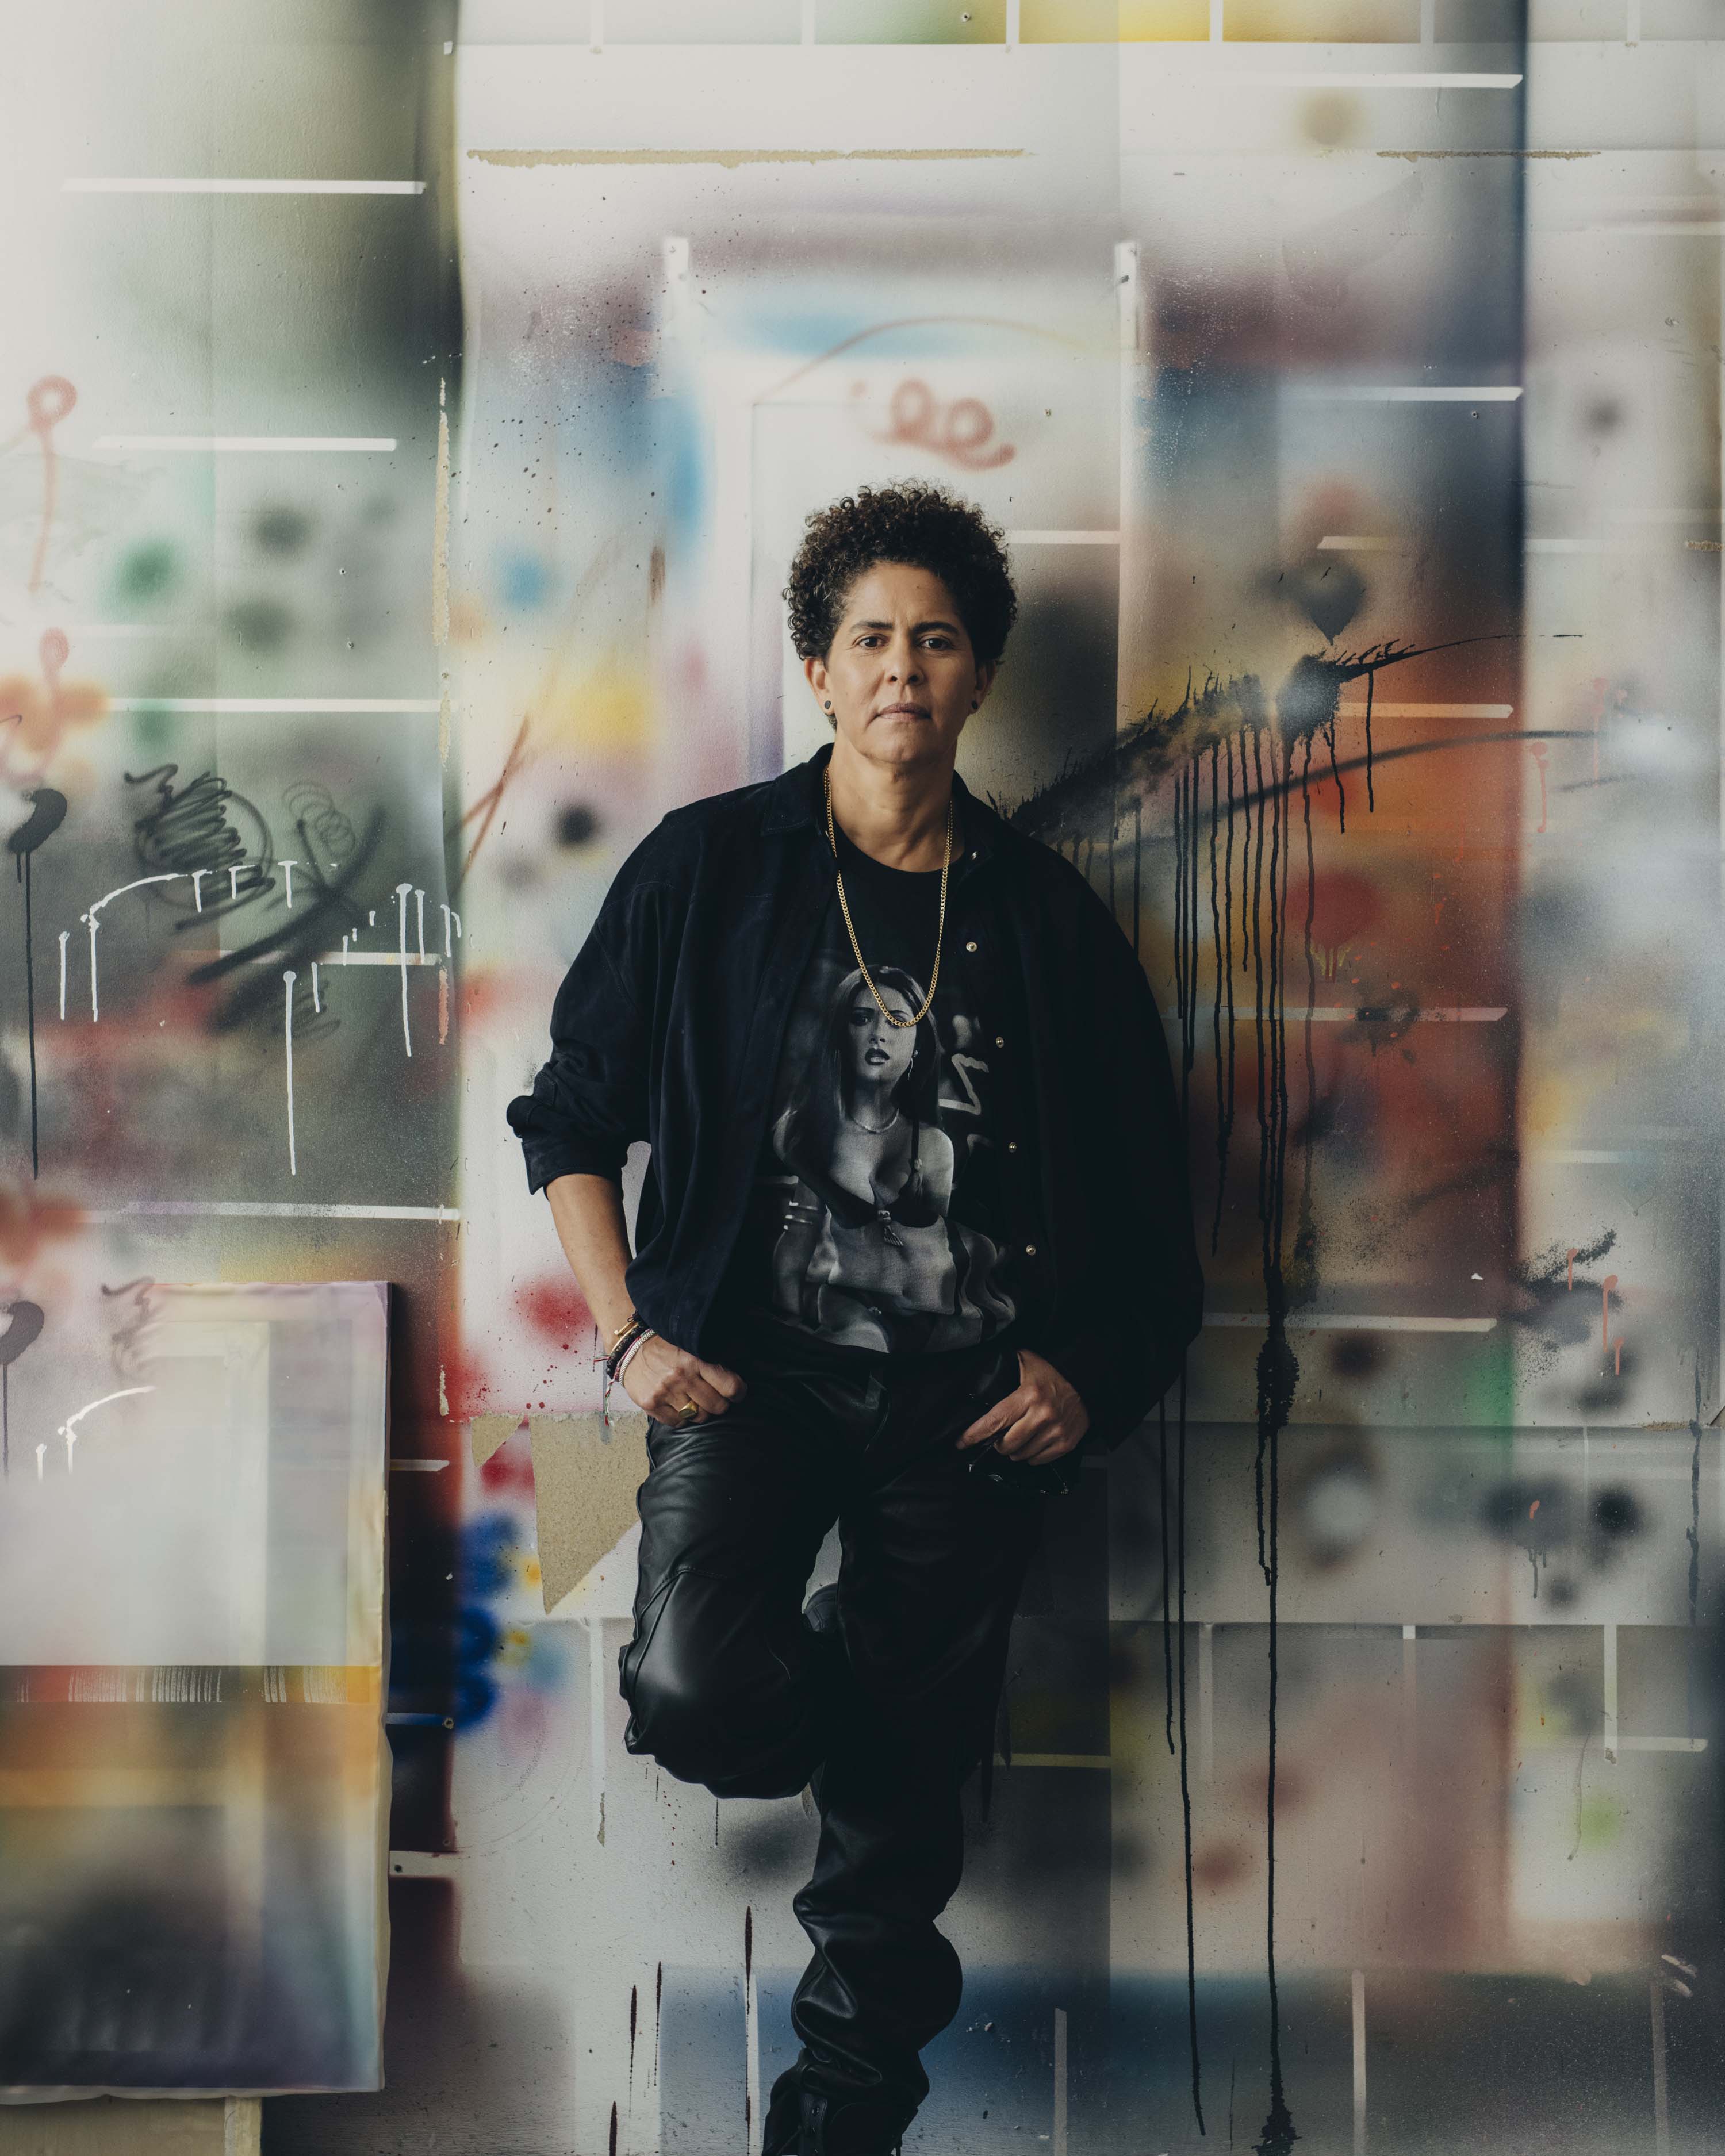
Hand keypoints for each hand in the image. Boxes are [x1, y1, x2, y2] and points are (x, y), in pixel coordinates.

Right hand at [620, 1331, 746, 1424]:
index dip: (738, 1393)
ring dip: (700, 1411)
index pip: (731, 1387)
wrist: (631, 1348)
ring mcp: (665, 1392)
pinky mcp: (652, 1405)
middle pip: (718, 1407)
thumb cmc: (666, 1347)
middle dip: (719, 1404)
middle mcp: (681, 1376)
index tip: (736, 1392)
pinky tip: (678, 1404)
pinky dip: (681, 1417)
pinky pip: (679, 1423)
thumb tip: (741, 1368)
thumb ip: (713, 1358)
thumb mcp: (692, 1345)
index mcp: (696, 1359)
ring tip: (694, 1399)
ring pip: (699, 1417)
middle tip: (714, 1397)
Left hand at [956, 1347, 1088, 1465]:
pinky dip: (1031, 1455)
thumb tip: (979, 1380)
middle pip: (1007, 1444)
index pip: (995, 1421)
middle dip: (998, 1443)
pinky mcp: (1066, 1443)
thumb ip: (1003, 1369)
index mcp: (1028, 1395)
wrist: (1086, 1382)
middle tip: (1000, 1436)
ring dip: (1015, 1450)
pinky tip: (1033, 1442)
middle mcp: (1042, 1415)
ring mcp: (1056, 1431)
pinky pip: (1039, 1460)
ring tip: (1019, 1437)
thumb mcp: (1026, 1362)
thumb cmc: (1051, 1373)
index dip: (974, 1434)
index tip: (961, 1443)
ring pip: (1021, 1455)